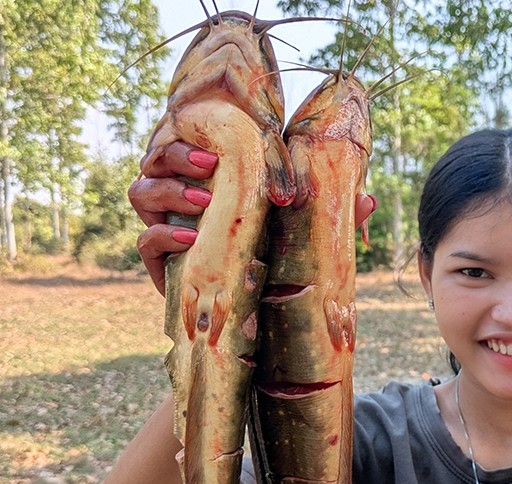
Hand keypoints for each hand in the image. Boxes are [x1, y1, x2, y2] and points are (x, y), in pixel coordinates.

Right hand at [130, 141, 377, 295]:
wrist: (260, 321)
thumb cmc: (281, 263)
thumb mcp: (306, 233)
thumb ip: (332, 216)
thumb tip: (369, 199)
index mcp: (212, 179)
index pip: (189, 143)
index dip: (195, 135)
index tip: (220, 145)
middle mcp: (183, 198)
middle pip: (157, 160)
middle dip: (177, 156)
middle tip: (210, 167)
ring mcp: (167, 228)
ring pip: (141, 193)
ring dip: (169, 192)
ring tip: (204, 203)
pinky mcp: (160, 264)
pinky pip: (145, 241)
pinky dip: (163, 235)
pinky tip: (191, 239)